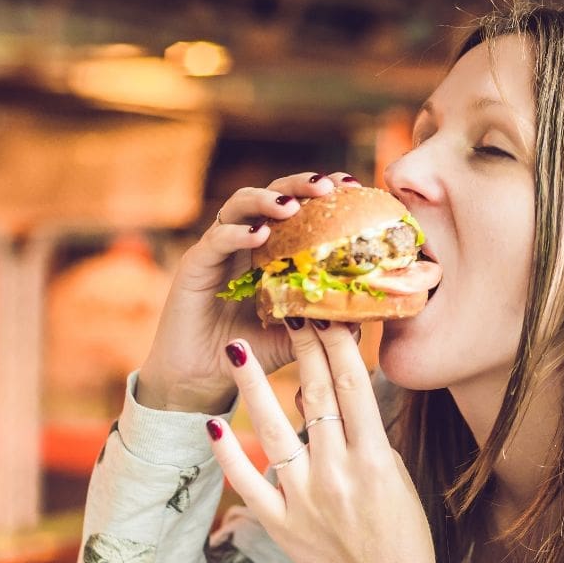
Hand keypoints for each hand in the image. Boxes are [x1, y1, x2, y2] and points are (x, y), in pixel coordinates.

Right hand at [136, 171, 356, 413]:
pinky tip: (259, 236)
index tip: (353, 186)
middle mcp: (247, 241)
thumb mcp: (300, 336)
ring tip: (290, 206)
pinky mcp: (195, 263)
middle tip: (326, 186)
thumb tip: (367, 311)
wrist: (203, 378)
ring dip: (267, 199)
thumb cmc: (251, 352)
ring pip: (240, 204)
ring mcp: (220, 248)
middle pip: (273, 194)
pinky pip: (217, 239)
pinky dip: (237, 233)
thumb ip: (329, 322)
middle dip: (299, 184)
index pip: (301, 207)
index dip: (325, 192)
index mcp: (275, 249)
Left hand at [206, 323, 448, 562]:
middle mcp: (338, 473)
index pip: (353, 386)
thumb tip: (336, 391)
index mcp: (375, 459)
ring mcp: (306, 498)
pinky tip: (213, 426)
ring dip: (252, 387)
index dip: (338, 345)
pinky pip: (249, 483)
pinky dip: (229, 455)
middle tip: (287, 310)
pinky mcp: (281, 524)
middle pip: (316, 397)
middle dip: (302, 349)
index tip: (326, 311)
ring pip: (274, 430)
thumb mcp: (397, 476)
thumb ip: (367, 434)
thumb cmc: (403, 537)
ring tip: (233, 349)